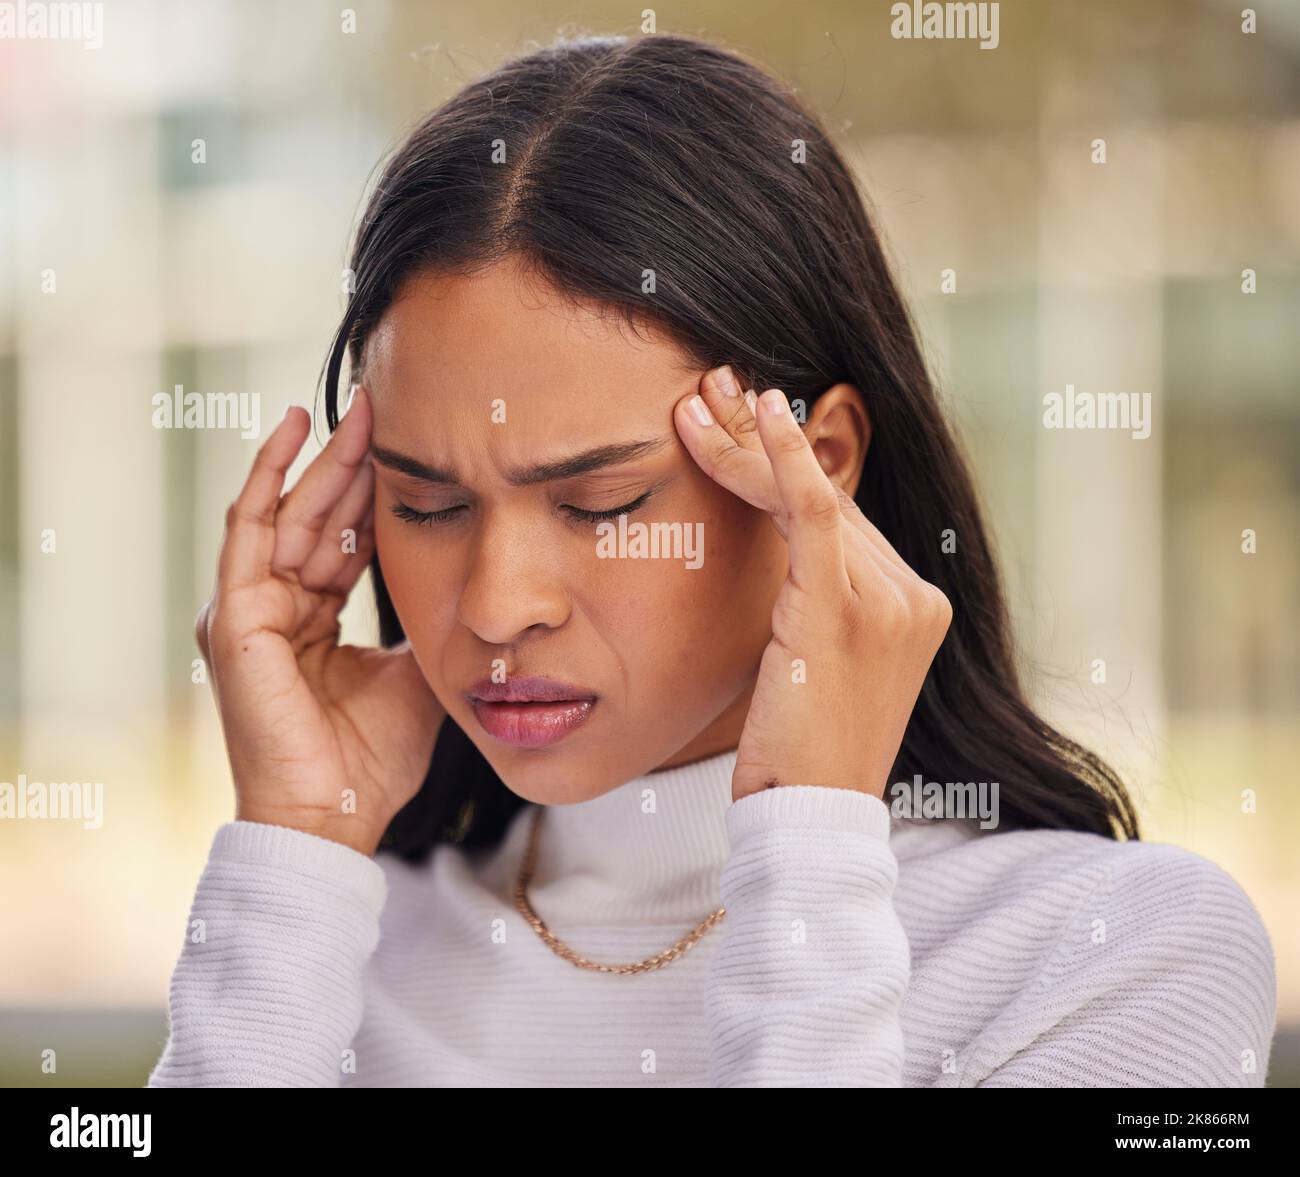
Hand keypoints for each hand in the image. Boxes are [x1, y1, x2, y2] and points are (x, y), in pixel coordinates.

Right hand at [195, 387, 445, 855]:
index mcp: (312, 623)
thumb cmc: (370, 759)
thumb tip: (461, 588)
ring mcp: (248, 610)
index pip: (342, 542)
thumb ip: (423, 628)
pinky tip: (293, 429)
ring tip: (358, 410)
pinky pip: (248, 528)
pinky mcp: (234, 615)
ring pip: (288, 513)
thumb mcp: (413, 675)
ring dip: (323, 460)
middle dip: (349, 462)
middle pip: (314, 517)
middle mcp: (275, 609)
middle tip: (381, 406)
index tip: (407, 448)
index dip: (371, 495)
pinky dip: (268, 475)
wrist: (335, 815)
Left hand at [674, 369, 951, 802]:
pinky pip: (816, 511)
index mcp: (912, 608)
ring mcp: (890, 599)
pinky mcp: (848, 607)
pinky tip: (755, 411)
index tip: (739, 422)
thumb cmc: (797, 751)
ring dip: (745, 445)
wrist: (809, 817)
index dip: (785, 467)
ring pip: (811, 497)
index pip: (842, 519)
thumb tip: (769, 548)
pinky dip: (782, 457)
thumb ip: (811, 602)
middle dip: (759, 441)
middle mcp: (913, 596)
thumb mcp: (812, 664)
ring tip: (696, 400)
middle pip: (827, 498)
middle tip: (711, 386)